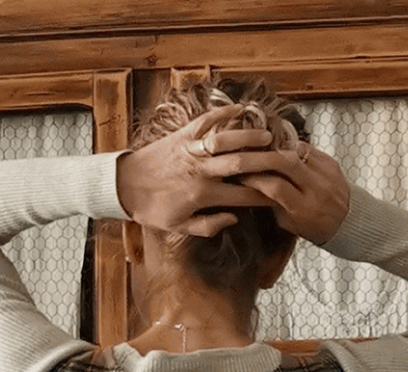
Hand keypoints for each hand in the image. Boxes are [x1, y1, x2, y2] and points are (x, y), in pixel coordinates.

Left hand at [115, 108, 285, 237]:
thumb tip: (234, 218)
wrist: (124, 185)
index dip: (263, 195)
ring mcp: (192, 148)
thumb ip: (208, 225)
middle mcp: (201, 170)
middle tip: (283, 160)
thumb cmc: (152, 208)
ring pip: (227, 139)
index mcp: (202, 195)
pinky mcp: (183, 133)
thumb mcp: (179, 226)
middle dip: (265, 161)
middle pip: (241, 163)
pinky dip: (224, 112)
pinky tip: (240, 109)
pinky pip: (207, 120)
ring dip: (250, 136)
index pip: (242, 195)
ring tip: (268, 136)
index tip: (279, 195)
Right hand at [228, 140, 350, 245]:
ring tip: (264, 150)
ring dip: (278, 149)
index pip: (276, 186)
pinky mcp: (331, 162)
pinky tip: (282, 150)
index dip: (256, 178)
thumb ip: (274, 204)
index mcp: (304, 209)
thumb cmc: (313, 227)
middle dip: (264, 157)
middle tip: (250, 155)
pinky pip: (308, 149)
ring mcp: (326, 173)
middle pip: (286, 162)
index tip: (242, 176)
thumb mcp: (290, 224)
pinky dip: (292, 148)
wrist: (348, 221)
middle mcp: (316, 189)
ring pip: (296, 151)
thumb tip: (253, 185)